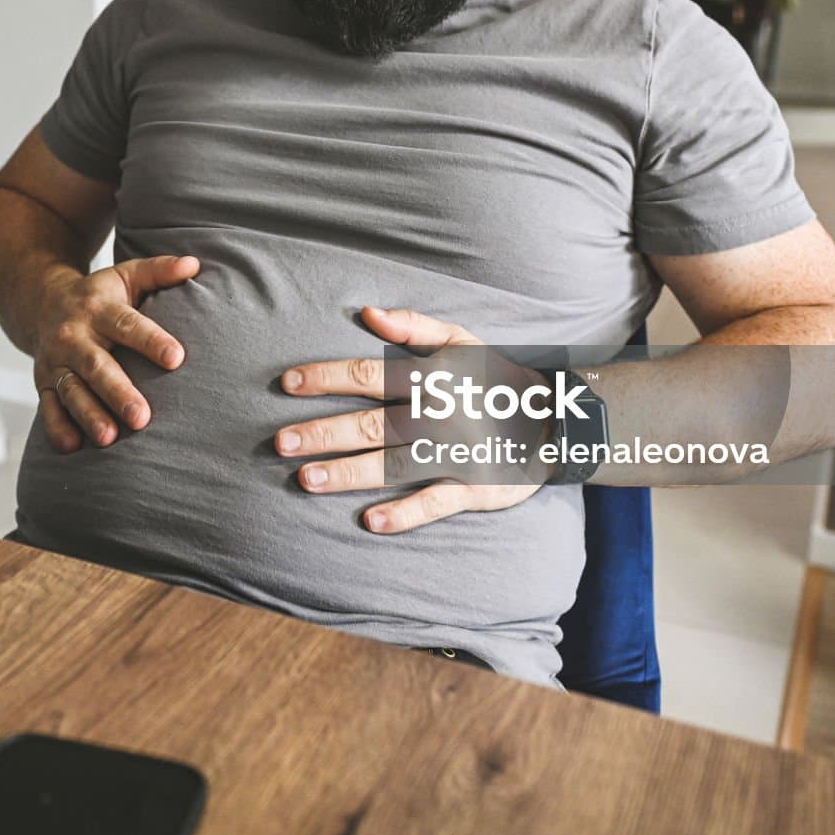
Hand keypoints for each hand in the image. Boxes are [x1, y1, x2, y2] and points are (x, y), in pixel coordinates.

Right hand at [34, 255, 198, 452]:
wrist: (41, 302)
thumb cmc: (98, 294)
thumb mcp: (126, 275)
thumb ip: (159, 271)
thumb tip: (194, 265)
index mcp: (98, 308)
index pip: (128, 325)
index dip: (152, 341)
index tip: (177, 358)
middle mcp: (74, 336)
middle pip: (97, 366)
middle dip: (118, 393)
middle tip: (143, 418)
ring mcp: (56, 362)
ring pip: (72, 392)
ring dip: (89, 416)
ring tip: (110, 438)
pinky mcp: (43, 383)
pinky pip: (48, 408)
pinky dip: (57, 428)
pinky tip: (72, 447)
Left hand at [273, 306, 539, 533]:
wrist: (554, 420)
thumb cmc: (493, 377)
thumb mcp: (461, 340)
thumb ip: (413, 325)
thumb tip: (368, 313)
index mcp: (432, 378)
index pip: (368, 376)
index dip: (326, 378)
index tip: (287, 384)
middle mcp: (439, 416)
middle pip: (371, 426)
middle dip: (324, 433)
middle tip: (281, 443)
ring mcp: (455, 454)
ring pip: (393, 465)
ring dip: (349, 474)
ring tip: (306, 480)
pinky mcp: (473, 488)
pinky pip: (434, 503)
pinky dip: (404, 513)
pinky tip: (371, 521)